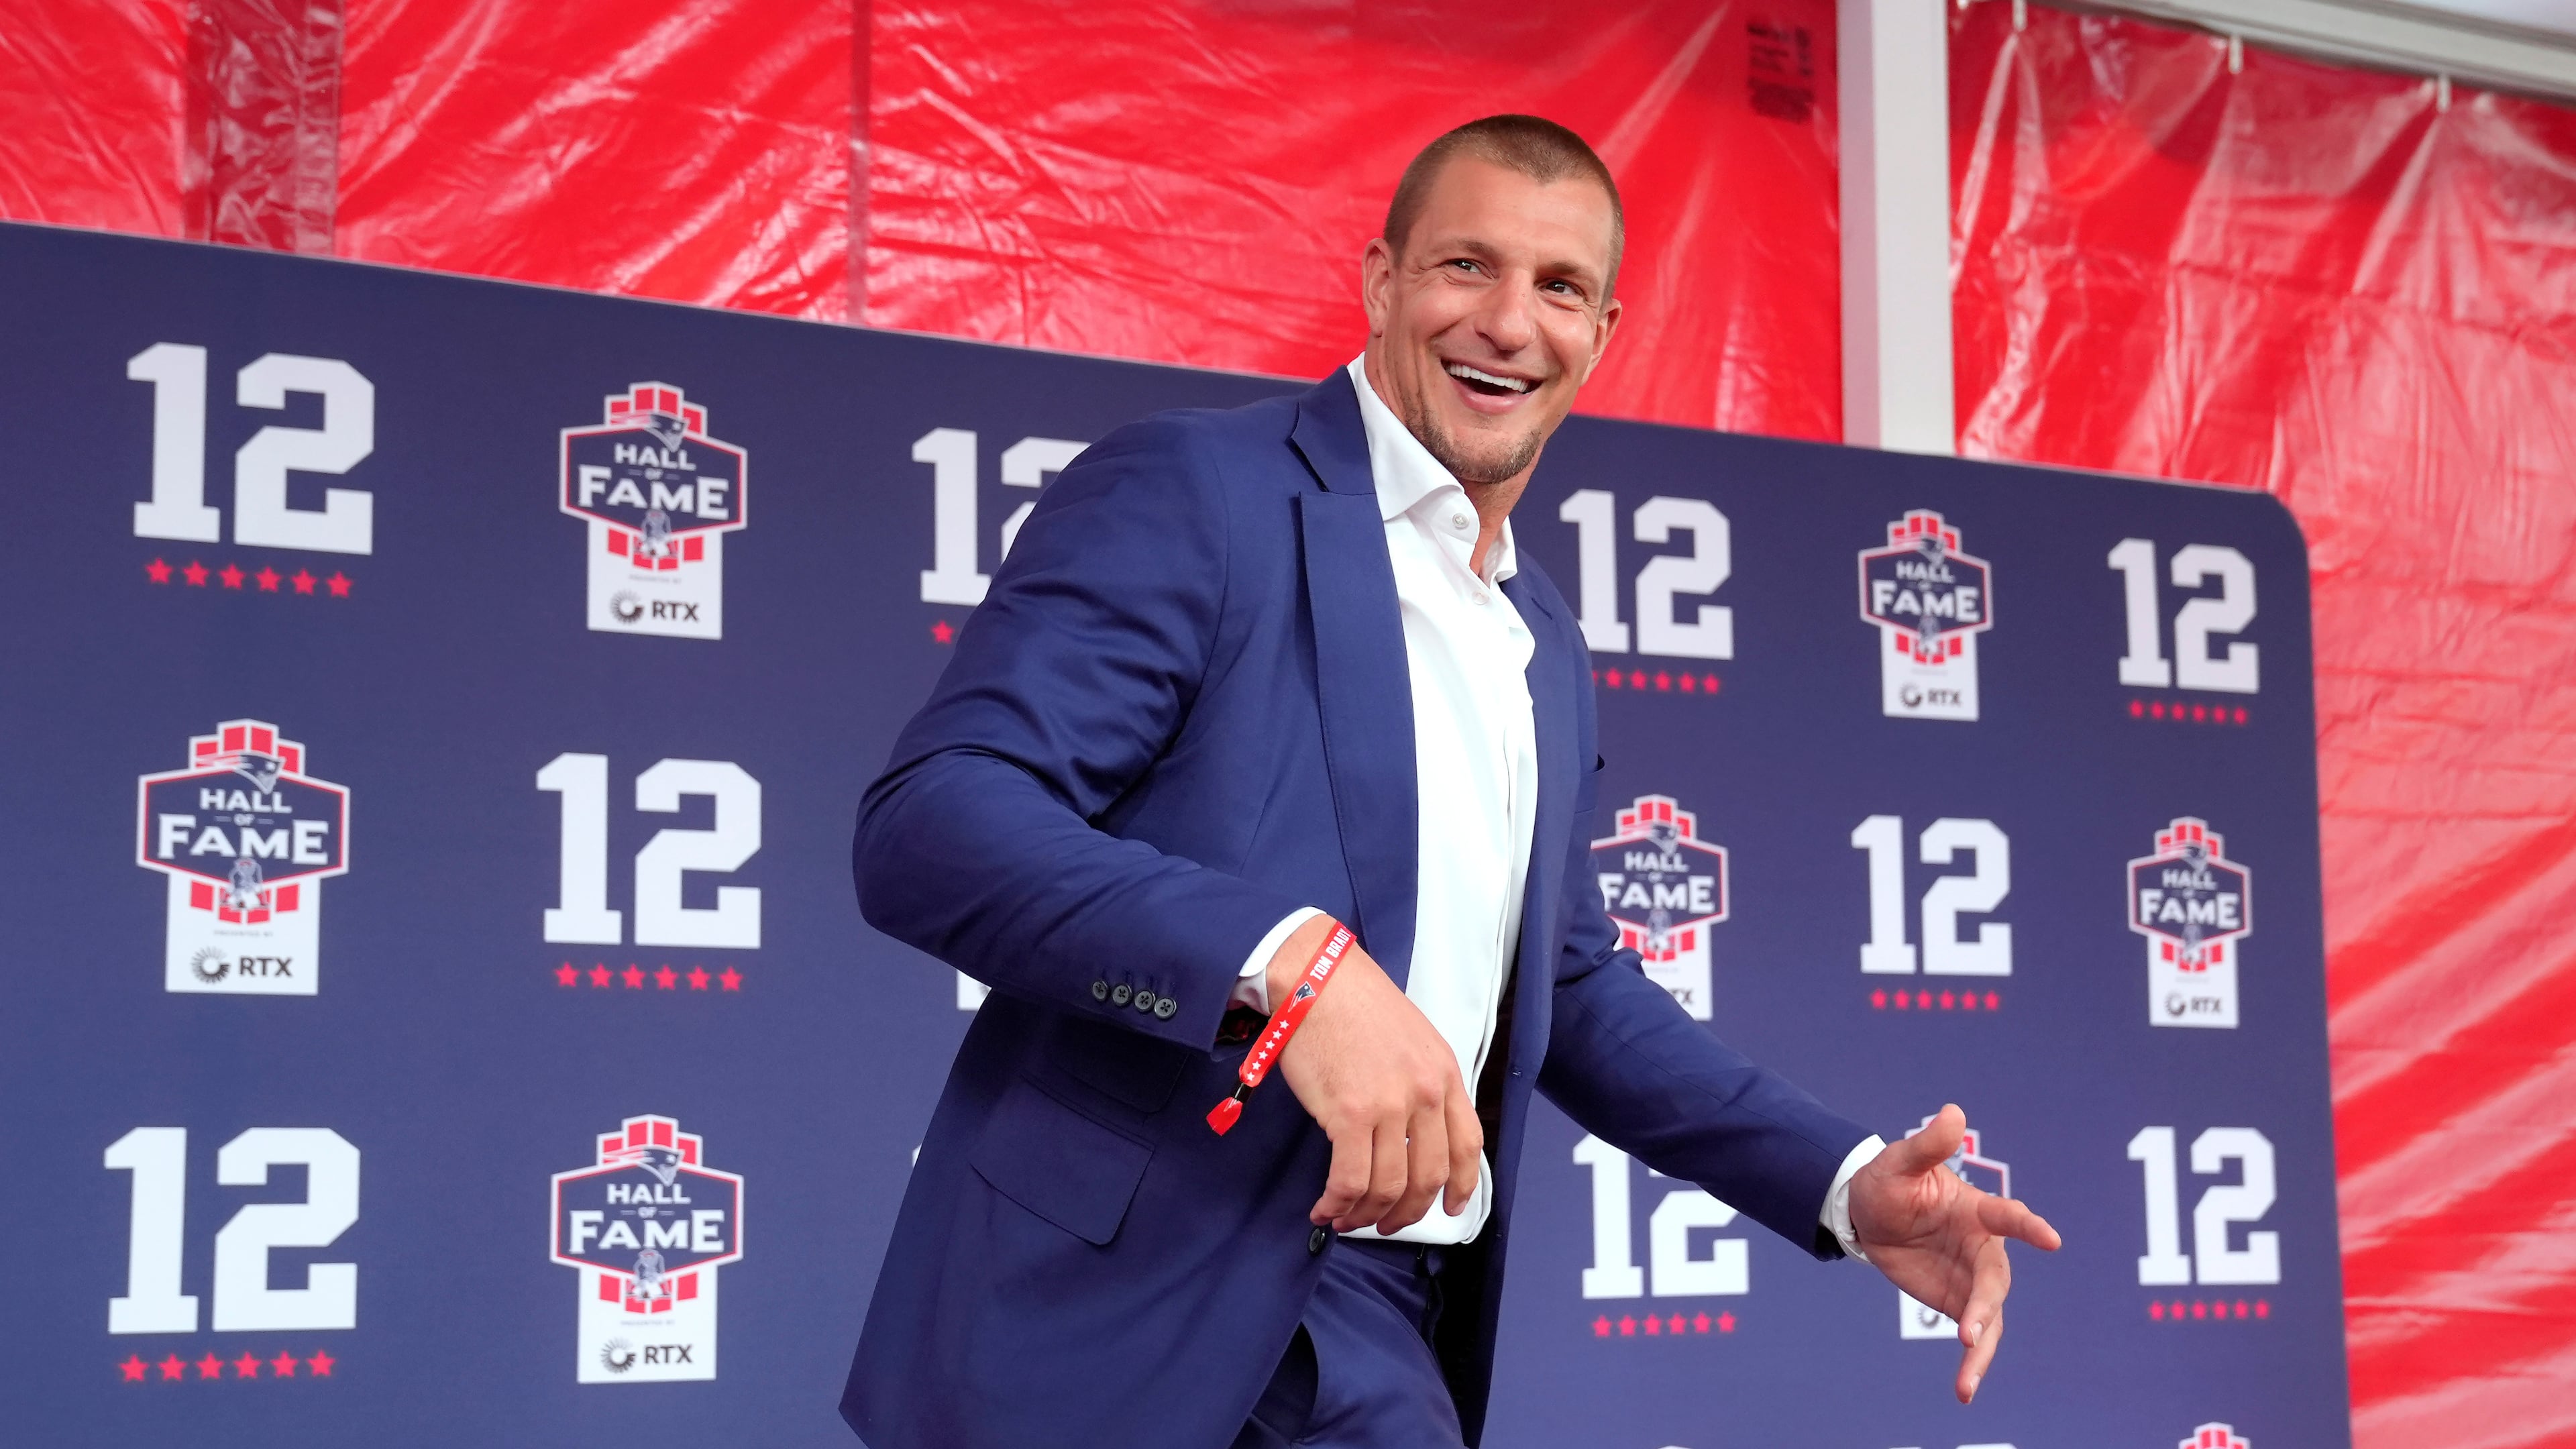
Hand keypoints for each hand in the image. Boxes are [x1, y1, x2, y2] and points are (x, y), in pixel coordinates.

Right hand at [1267, 916, 1481, 1233]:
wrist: (1315, 977)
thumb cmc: (1354, 1003)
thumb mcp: (1411, 1039)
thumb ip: (1421, 1084)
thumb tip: (1409, 1134)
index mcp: (1444, 1074)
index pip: (1468, 1146)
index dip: (1462, 1187)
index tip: (1451, 1208)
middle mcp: (1425, 1093)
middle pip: (1429, 1177)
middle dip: (1407, 1213)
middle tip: (1386, 1224)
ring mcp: (1390, 1105)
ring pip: (1389, 1186)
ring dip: (1367, 1214)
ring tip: (1346, 1218)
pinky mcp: (1350, 1114)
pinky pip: (1351, 1180)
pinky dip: (1339, 1204)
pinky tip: (1326, 1208)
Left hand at [1848, 1104, 2061, 1404]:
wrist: (1869, 1213)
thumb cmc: (1888, 1180)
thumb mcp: (1898, 1162)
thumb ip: (1927, 1145)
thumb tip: (1951, 1111)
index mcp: (1976, 1210)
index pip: (2007, 1217)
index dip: (2027, 1226)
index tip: (2049, 1238)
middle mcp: (1984, 1248)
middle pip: (1995, 1280)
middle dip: (1986, 1305)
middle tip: (1970, 1330)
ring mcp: (1973, 1280)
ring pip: (1991, 1317)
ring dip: (1982, 1346)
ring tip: (1967, 1376)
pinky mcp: (1960, 1304)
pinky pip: (1975, 1337)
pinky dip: (1972, 1363)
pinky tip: (1964, 1389)